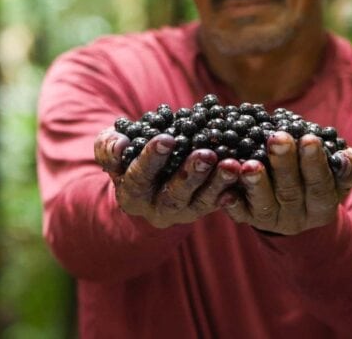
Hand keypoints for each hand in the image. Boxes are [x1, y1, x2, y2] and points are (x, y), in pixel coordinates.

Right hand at [94, 129, 240, 228]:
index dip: (151, 159)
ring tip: (232, 164)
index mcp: (131, 194)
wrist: (146, 177)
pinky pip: (220, 202)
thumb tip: (120, 145)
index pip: (139, 177)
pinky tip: (243, 175)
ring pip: (202, 202)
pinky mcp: (204, 208)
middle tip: (206, 154)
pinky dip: (232, 189)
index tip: (166, 139)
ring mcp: (183, 211)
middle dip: (191, 175)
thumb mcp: (111, 149)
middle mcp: (157, 209)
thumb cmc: (127, 157)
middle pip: (175, 195)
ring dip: (218, 183)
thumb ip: (109, 146)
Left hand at [222, 131, 351, 235]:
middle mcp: (298, 217)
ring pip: (264, 204)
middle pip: (290, 191)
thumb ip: (348, 166)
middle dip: (284, 163)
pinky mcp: (249, 219)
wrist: (295, 206)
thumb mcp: (338, 175)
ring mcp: (272, 220)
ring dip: (256, 183)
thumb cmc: (318, 178)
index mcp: (323, 206)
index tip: (309, 138)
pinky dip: (232, 202)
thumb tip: (347, 157)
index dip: (314, 163)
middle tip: (277, 138)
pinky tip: (226, 190)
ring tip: (249, 164)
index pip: (320, 184)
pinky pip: (239, 213)